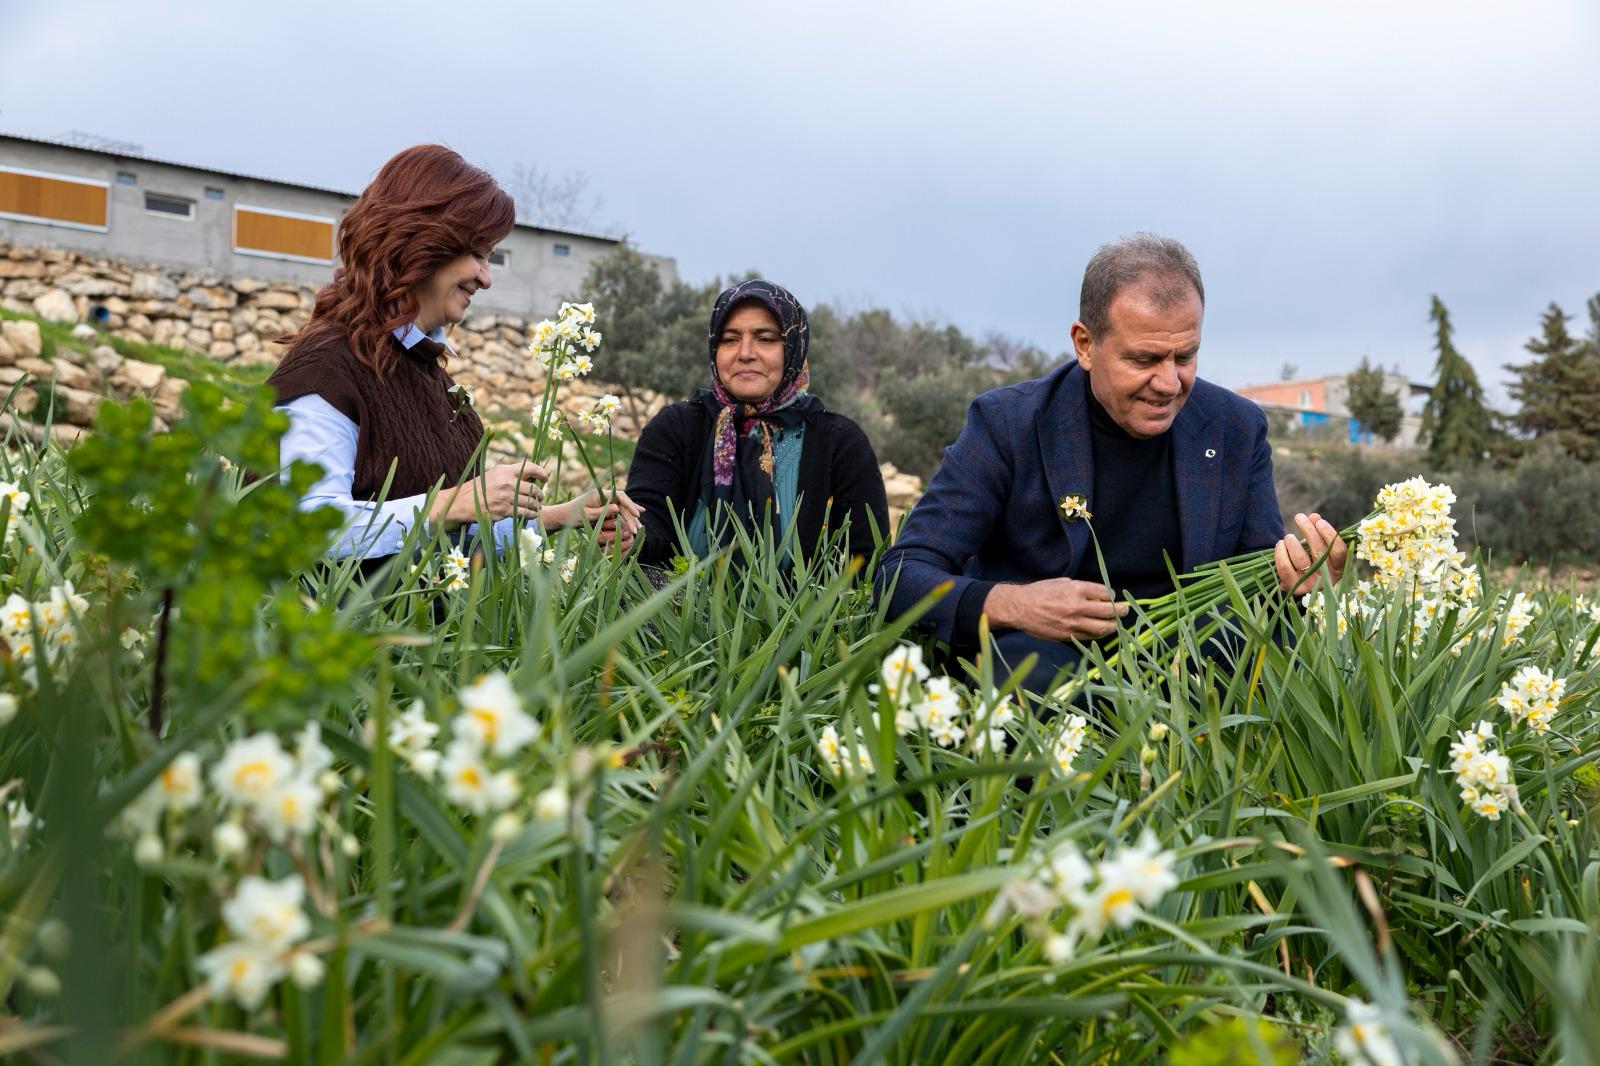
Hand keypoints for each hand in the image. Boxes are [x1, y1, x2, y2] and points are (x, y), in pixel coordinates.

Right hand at [430, 461, 547, 527]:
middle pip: (534, 488)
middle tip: (541, 497)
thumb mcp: (493, 474)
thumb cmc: (479, 488)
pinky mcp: (504, 511)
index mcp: (505, 471)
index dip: (541, 473)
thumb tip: (529, 475)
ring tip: (537, 506)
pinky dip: (531, 514)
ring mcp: (506, 498)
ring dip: (537, 505)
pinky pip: (525, 513)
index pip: (531, 468)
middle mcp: (507, 483)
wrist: (462, 503)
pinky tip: (532, 514)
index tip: (545, 478)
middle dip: (540, 494)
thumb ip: (510, 473)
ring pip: (531, 502)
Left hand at [541, 488, 643, 535]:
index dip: (630, 504)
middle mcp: (604, 496)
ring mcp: (604, 502)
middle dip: (631, 517)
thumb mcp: (586, 515)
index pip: (620, 496)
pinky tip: (637, 516)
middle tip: (636, 530)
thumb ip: (602, 512)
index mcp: (599, 493)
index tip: (637, 514)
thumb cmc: (571, 516)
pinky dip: (626, 515)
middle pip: (623, 504)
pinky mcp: (604, 508)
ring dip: (630, 519)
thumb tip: (618, 508)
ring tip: (639, 529)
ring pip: (622, 509)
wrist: (561, 517)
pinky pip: (618, 511)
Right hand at [983, 577, 1129, 642]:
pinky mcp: (1067, 635)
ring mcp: (1073, 623)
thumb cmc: (1039, 592)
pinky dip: (1098, 634)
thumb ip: (1081, 588)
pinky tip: (1100, 631)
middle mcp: (1077, 606)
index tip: (1112, 597)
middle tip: (1125, 610)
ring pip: (1102, 627)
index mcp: (1076, 589)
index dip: (1111, 596)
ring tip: (1116, 623)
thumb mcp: (1061, 582)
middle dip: (1120, 611)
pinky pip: (1089, 637)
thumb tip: (1099, 594)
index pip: (1105, 593)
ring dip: (1113, 625)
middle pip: (1109, 611)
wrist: (1019, 607)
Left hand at [1274, 511, 1347, 594]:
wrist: (1302, 590)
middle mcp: (1327, 579)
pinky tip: (1280, 544)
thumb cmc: (1315, 564)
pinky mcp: (1293, 588)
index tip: (1319, 521)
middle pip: (1319, 551)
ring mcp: (1310, 585)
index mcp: (1339, 569)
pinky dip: (1281, 553)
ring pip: (1300, 559)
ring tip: (1288, 536)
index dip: (1329, 534)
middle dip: (1308, 531)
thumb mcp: (1321, 550)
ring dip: (1293, 543)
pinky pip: (1285, 567)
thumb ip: (1319, 532)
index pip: (1338, 551)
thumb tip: (1314, 516)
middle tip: (1299, 517)